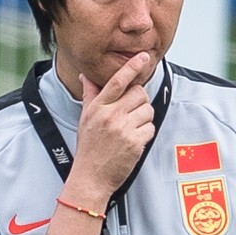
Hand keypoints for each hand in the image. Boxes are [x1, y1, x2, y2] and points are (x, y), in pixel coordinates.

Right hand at [66, 52, 155, 203]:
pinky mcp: (134, 142)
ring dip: (144, 118)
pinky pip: (150, 128)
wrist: (90, 177)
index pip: (116, 81)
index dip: (131, 67)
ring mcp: (123, 129)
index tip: (143, 57)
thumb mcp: (84, 119)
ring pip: (147, 110)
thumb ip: (90, 96)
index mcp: (97, 108)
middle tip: (132, 112)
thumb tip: (85, 76)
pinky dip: (146, 134)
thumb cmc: (88, 148)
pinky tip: (134, 141)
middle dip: (140, 101)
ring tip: (131, 129)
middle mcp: (110, 116)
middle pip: (139, 93)